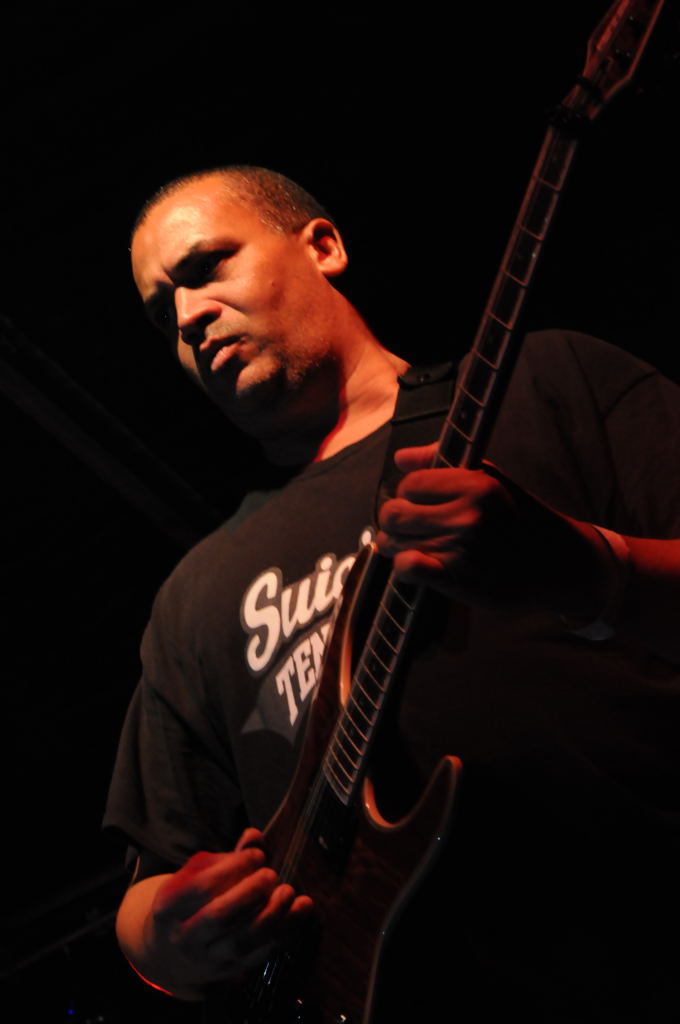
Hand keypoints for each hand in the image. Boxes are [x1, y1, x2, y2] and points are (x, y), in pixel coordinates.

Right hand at [132, 829, 312, 995]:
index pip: (202, 886)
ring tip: (289, 893)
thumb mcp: (197, 875)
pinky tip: (296, 914)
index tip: (257, 855)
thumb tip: (254, 835)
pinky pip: (258, 955)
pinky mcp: (228, 971)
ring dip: (271, 915)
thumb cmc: (190, 901)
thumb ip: (227, 857)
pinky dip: (281, 934)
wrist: (171, 951)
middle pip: (219, 917)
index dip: (234, 867)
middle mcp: (184, 936)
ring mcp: (206, 959)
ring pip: (241, 941)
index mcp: (169, 905)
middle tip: (271, 875)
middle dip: (251, 893)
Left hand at [376, 443, 608, 616]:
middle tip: (407, 528)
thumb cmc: (520, 517)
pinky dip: (404, 567)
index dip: (409, 494)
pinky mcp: (460, 581)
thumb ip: (443, 462)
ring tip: (413, 546)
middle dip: (394, 521)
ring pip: (395, 542)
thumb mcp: (491, 479)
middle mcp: (469, 516)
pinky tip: (414, 565)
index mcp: (476, 485)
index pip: (410, 483)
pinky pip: (408, 568)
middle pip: (394, 513)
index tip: (419, 503)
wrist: (558, 563)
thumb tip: (401, 457)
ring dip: (397, 546)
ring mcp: (464, 549)